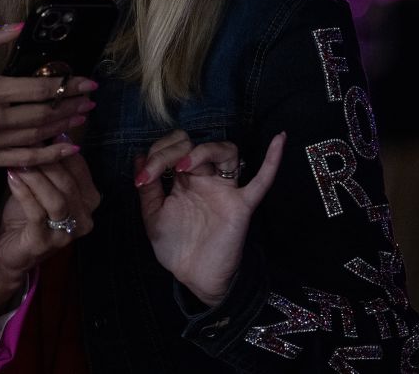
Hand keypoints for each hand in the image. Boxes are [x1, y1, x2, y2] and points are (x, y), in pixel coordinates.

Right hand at [0, 24, 97, 171]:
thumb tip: (19, 25)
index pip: (39, 86)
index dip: (68, 84)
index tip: (87, 83)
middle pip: (44, 113)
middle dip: (72, 106)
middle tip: (90, 101)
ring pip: (38, 135)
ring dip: (64, 126)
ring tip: (82, 117)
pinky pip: (25, 159)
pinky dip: (49, 155)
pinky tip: (67, 148)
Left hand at [0, 143, 100, 314]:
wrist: (12, 249)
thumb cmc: (28, 212)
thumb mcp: (42, 184)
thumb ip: (48, 164)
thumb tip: (45, 130)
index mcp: (90, 200)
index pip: (80, 168)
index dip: (62, 148)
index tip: (44, 130)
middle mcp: (85, 218)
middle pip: (68, 182)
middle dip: (47, 160)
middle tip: (27, 142)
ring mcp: (67, 234)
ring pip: (55, 198)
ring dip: (35, 175)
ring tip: (18, 159)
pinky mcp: (45, 243)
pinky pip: (36, 212)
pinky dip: (23, 191)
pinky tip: (11, 175)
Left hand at [134, 130, 284, 307]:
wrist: (194, 277)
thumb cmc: (176, 247)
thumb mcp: (153, 216)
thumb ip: (148, 189)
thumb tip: (140, 157)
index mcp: (183, 179)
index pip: (174, 149)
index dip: (156, 155)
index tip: (142, 178)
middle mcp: (205, 179)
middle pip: (196, 144)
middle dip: (172, 150)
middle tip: (157, 169)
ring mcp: (224, 190)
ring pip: (227, 152)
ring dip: (205, 150)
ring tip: (184, 165)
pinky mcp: (241, 206)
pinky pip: (262, 181)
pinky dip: (272, 161)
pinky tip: (279, 140)